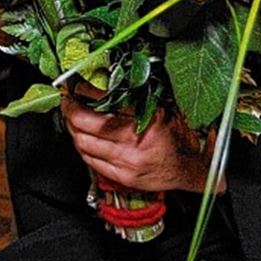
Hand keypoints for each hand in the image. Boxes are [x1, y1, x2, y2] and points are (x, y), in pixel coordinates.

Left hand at [60, 95, 219, 194]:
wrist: (193, 170)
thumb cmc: (180, 138)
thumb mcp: (163, 110)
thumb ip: (137, 99)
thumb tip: (106, 83)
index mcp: (147, 120)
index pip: (103, 102)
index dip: (83, 92)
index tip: (74, 85)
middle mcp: (134, 143)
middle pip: (85, 124)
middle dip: (70, 110)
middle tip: (67, 101)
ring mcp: (126, 162)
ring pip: (83, 143)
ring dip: (73, 129)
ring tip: (73, 119)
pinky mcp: (122, 176)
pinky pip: (90, 161)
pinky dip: (82, 148)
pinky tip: (83, 139)